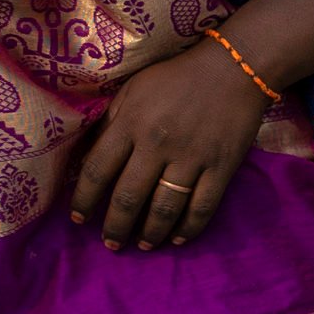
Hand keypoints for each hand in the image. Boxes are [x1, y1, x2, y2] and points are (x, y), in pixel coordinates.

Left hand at [69, 33, 264, 250]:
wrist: (235, 68)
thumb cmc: (177, 78)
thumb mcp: (133, 90)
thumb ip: (112, 121)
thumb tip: (90, 157)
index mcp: (131, 123)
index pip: (98, 170)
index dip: (84, 200)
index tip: (79, 219)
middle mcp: (157, 144)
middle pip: (129, 197)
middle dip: (116, 226)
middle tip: (111, 244)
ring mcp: (192, 157)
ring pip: (165, 208)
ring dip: (150, 233)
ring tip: (143, 245)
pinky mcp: (221, 166)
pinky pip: (203, 206)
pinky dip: (189, 228)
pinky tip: (178, 239)